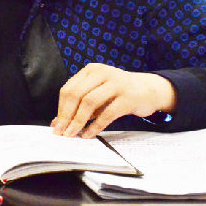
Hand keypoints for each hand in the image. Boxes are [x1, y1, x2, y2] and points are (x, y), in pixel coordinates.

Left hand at [51, 63, 176, 138]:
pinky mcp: (128, 97)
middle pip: (76, 94)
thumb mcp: (97, 94)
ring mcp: (116, 83)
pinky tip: (88, 135)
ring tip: (73, 134)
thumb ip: (78, 106)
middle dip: (67, 116)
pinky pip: (107, 113)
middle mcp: (102, 72)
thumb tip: (56, 124)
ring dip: (78, 121)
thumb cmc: (118, 93)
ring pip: (89, 102)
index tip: (56, 126)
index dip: (61, 109)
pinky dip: (95, 126)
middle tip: (62, 132)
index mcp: (91, 70)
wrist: (148, 89)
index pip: (68, 89)